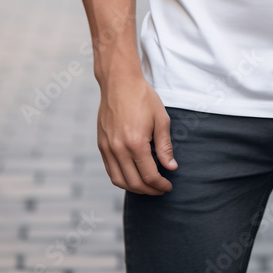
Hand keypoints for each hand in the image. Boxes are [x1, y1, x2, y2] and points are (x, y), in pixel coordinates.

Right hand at [97, 73, 178, 194]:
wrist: (119, 82)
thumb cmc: (142, 97)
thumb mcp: (161, 119)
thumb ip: (165, 146)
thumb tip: (171, 167)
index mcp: (136, 143)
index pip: (149, 175)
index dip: (160, 185)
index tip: (168, 186)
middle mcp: (119, 149)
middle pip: (134, 183)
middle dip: (149, 190)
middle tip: (160, 189)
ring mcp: (107, 147)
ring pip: (119, 180)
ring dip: (134, 188)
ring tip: (147, 186)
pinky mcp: (101, 144)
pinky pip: (110, 170)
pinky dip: (121, 178)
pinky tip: (132, 175)